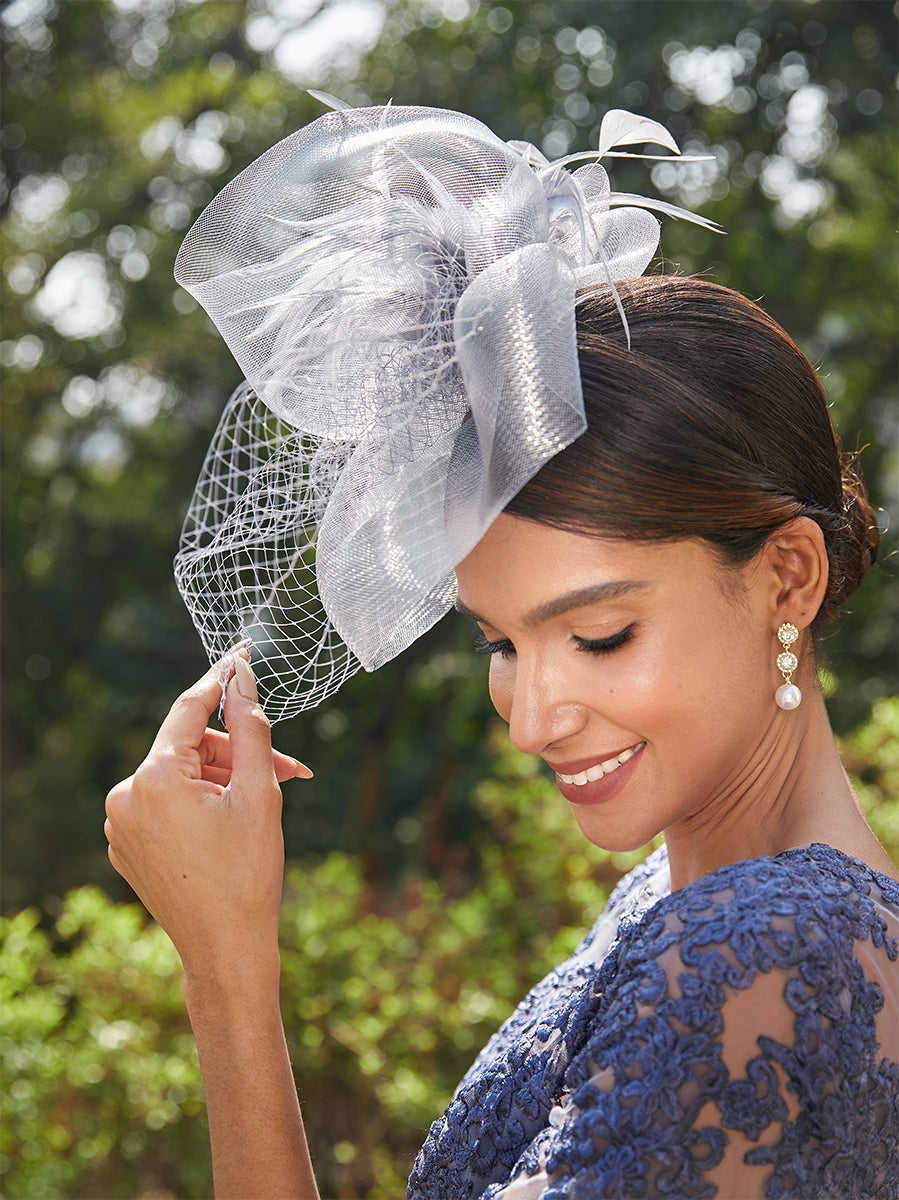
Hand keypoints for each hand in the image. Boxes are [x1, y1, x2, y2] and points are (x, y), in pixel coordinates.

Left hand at [105, 654, 311, 978]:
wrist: (226, 949)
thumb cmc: (249, 872)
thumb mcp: (260, 792)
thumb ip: (252, 726)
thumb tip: (241, 676)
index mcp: (155, 778)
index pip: (190, 707)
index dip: (222, 679)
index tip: (243, 654)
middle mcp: (126, 795)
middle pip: (191, 747)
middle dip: (241, 752)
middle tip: (292, 770)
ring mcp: (122, 824)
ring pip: (182, 776)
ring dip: (226, 779)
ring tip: (268, 801)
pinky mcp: (127, 845)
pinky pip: (168, 804)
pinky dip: (203, 802)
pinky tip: (236, 823)